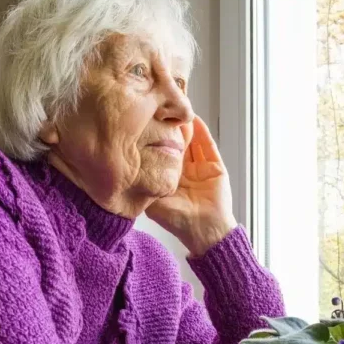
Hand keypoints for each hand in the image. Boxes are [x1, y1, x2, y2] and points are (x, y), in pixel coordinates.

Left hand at [146, 117, 236, 256]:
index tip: (146, 125)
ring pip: (192, 142)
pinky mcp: (215, 167)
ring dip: (185, 127)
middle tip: (161, 111)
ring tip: (176, 111)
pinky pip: (208, 146)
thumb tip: (127, 170)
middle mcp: (184, 171)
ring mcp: (200, 168)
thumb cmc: (178, 221)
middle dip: (170, 130)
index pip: (161, 154)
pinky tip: (195, 119)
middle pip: (177, 145)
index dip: (155, 140)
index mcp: (170, 179)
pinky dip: (202, 132)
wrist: (205, 231)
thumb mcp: (153, 202)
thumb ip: (144, 186)